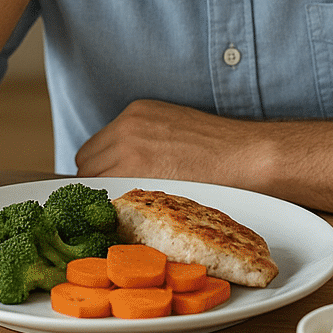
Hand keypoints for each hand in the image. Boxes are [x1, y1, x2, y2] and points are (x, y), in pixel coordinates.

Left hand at [75, 99, 332, 224]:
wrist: (246, 157)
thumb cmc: (218, 152)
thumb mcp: (173, 132)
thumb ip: (144, 143)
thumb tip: (121, 169)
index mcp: (135, 114)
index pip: (95, 149)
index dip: (100, 173)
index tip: (108, 190)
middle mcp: (126, 127)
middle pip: (86, 165)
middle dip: (96, 187)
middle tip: (113, 209)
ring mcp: (128, 147)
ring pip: (92, 183)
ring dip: (103, 201)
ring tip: (124, 217)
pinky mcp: (138, 171)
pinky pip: (109, 197)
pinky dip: (113, 210)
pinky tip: (132, 218)